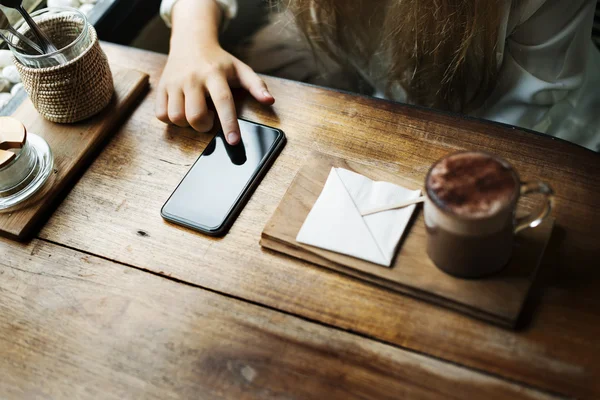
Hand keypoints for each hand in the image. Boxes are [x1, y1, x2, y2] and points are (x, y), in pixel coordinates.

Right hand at [155, 43, 274, 144]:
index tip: (234, 141)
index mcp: (214, 74)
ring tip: (196, 112)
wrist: (191, 42)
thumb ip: (256, 86)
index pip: (223, 101)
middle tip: (210, 119)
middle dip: (204, 126)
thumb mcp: (240, 69)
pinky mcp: (161, 87)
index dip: (229, 123)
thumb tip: (269, 101)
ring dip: (187, 124)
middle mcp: (192, 78)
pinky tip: (182, 111)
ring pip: (176, 117)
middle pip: (195, 115)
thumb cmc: (219, 61)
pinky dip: (171, 120)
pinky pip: (161, 115)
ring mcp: (174, 82)